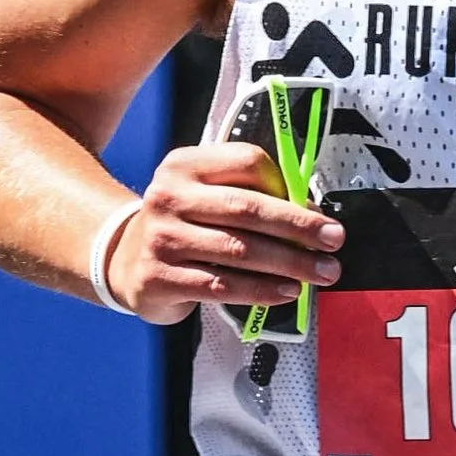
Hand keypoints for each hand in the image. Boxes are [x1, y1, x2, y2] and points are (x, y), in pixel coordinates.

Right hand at [100, 141, 345, 323]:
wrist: (121, 261)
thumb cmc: (181, 226)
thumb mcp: (204, 195)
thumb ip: (249, 195)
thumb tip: (310, 214)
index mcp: (185, 165)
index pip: (246, 163)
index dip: (287, 188)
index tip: (319, 213)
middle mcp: (169, 196)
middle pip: (246, 209)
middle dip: (298, 228)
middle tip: (333, 242)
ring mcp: (162, 239)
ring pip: (238, 251)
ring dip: (288, 263)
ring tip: (320, 272)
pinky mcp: (160, 278)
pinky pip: (222, 286)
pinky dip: (261, 290)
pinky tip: (287, 292)